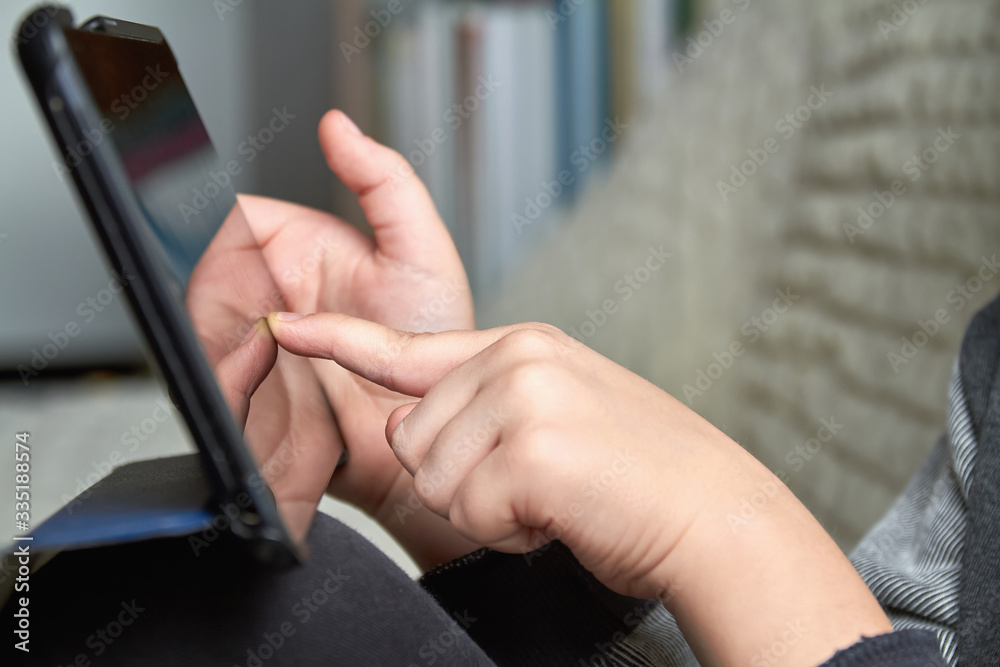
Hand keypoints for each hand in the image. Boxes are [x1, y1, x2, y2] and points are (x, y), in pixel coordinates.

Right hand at [198, 111, 478, 565]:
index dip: (239, 253)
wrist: (443, 426)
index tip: (267, 286)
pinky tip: (278, 401)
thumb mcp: (421, 251)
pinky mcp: (255, 404)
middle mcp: (272, 296)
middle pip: (209, 290)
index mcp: (298, 252)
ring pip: (206, 347)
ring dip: (235, 366)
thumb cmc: (437, 341)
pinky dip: (239, 401)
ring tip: (286, 377)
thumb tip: (337, 124)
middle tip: (272, 342)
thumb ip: (384, 181)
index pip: (236, 229)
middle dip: (229, 318)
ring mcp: (260, 352)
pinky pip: (219, 398)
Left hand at [267, 312, 892, 665]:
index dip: (338, 339)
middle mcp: (518, 356)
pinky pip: (467, 508)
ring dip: (486, 507)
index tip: (284, 328)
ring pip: (433, 476)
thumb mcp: (558, 416)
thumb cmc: (637, 476)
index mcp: (523, 346)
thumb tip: (408, 421)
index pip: (409, 345)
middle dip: (461, 480)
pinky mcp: (530, 444)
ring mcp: (524, 394)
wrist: (714, 513)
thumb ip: (482, 406)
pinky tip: (559, 512)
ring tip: (553, 495)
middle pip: (412, 436)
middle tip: (537, 483)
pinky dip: (507, 529)